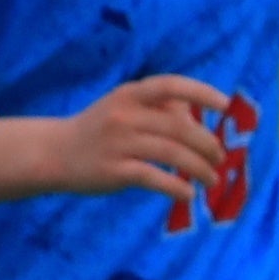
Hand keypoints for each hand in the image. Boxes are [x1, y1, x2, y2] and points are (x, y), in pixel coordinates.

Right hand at [51, 73, 232, 202]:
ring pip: (172, 154)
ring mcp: (118, 143)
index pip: (170, 86)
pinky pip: (155, 178)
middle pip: (179, 128)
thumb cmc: (98, 129)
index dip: (201, 93)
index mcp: (129, 95)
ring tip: (212, 179)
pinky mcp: (114, 171)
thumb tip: (199, 113)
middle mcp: (124, 115)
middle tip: (220, 159)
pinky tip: (188, 194)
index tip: (225, 105)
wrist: (53, 153)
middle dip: (207, 145)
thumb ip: (159, 107)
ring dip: (200, 169)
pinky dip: (177, 187)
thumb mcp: (124, 107)